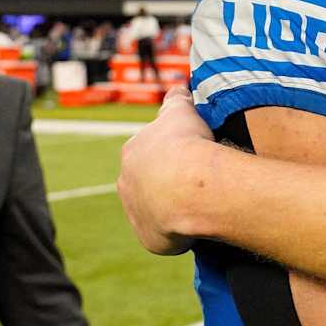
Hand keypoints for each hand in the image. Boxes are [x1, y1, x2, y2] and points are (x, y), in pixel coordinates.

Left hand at [118, 86, 213, 254]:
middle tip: (196, 182)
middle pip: (146, 183)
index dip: (170, 153)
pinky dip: (179, 233)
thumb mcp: (181, 111)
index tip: (190, 155)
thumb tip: (178, 87)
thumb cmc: (187, 144)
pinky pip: (165, 236)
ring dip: (171, 208)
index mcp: (132, 152)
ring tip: (198, 204)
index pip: (149, 152)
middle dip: (166, 182)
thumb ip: (176, 99)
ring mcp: (136, 213)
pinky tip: (198, 225)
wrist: (189, 187)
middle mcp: (127, 183)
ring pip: (152, 210)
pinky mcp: (149, 238)